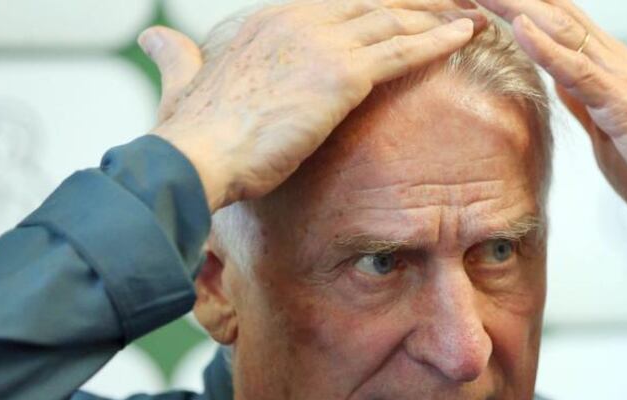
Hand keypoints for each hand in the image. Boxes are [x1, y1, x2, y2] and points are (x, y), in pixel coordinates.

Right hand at [139, 0, 486, 212]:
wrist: (193, 156)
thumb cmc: (188, 133)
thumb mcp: (180, 81)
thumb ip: (176, 57)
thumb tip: (155, 40)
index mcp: (268, 20)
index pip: (337, 3)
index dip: (375, 5)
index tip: (402, 7)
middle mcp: (297, 19)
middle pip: (371, 2)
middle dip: (414, 4)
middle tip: (452, 3)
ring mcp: (321, 42)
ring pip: (393, 19)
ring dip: (436, 15)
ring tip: (470, 12)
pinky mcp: (341, 74)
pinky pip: (402, 51)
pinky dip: (438, 40)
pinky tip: (465, 34)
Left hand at [475, 0, 626, 254]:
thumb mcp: (610, 134)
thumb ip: (585, 103)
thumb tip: (559, 82)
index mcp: (606, 71)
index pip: (554, 26)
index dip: (514, 7)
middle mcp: (614, 65)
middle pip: (553, 14)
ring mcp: (622, 82)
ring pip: (563, 30)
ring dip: (519, 6)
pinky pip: (582, 73)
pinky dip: (549, 48)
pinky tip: (521, 28)